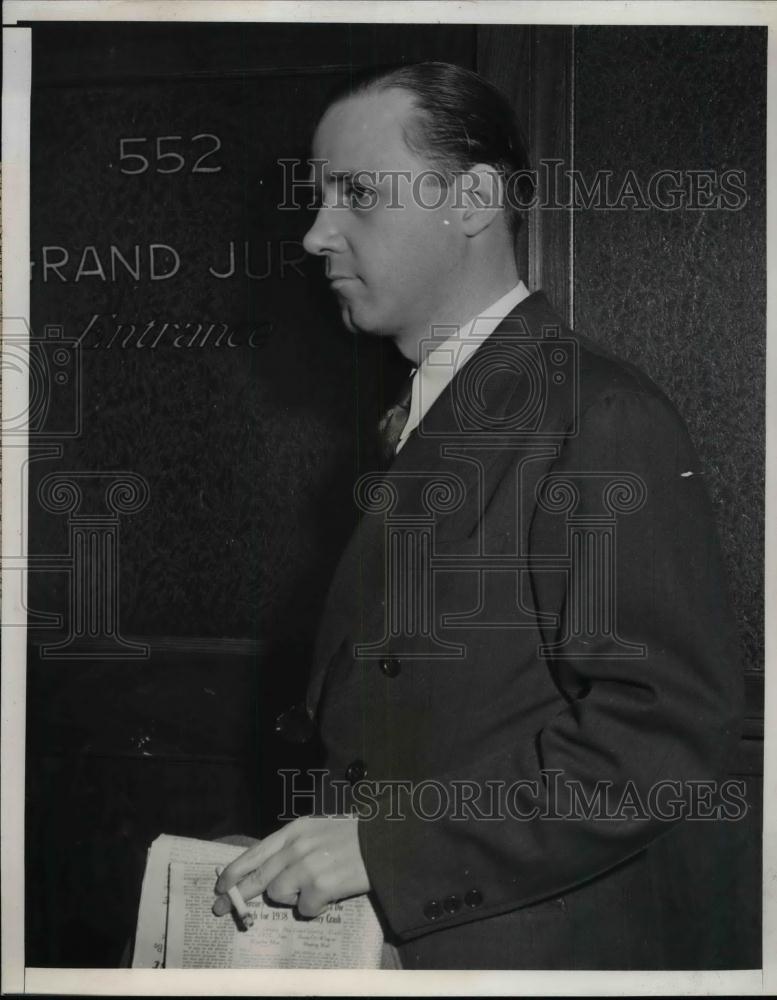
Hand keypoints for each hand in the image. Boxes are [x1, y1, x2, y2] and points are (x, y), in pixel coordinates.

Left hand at [212, 815, 369, 917]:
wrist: (383, 841)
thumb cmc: (352, 836)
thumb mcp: (317, 830)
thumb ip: (292, 846)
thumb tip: (267, 871)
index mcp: (294, 830)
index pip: (255, 852)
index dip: (234, 871)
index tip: (220, 886)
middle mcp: (296, 847)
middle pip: (257, 877)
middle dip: (236, 896)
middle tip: (220, 909)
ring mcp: (307, 867)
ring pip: (278, 895)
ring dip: (292, 898)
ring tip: (314, 888)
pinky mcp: (321, 887)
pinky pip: (305, 909)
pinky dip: (315, 907)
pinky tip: (330, 895)